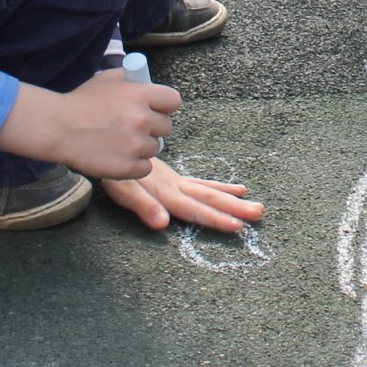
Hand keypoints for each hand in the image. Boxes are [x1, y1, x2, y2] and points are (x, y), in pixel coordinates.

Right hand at [32, 71, 179, 179]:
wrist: (58, 128)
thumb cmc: (82, 101)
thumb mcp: (109, 79)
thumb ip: (134, 80)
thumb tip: (150, 84)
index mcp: (141, 94)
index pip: (173, 100)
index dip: (163, 105)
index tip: (154, 108)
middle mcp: (142, 119)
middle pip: (166, 126)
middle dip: (152, 126)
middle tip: (132, 126)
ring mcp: (136, 145)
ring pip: (155, 147)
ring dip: (142, 146)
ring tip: (119, 141)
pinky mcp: (128, 167)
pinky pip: (146, 167)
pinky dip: (135, 164)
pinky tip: (118, 155)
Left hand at [101, 158, 262, 232]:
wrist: (108, 140)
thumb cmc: (112, 172)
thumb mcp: (123, 190)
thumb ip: (144, 206)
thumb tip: (164, 224)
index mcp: (165, 192)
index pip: (194, 208)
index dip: (214, 218)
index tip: (237, 226)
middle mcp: (175, 185)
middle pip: (207, 198)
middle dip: (233, 208)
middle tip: (258, 213)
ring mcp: (176, 180)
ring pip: (209, 190)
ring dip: (231, 199)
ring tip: (256, 205)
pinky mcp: (172, 176)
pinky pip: (201, 182)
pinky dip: (220, 186)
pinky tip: (237, 189)